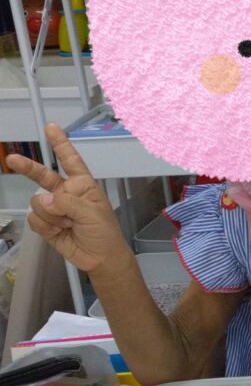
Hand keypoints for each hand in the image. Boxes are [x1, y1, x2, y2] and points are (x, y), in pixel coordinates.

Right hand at [6, 123, 131, 273]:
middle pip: (42, 175)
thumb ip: (68, 203)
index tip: (51, 127)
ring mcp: (53, 208)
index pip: (70, 160)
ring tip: (68, 225)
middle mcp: (65, 192)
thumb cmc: (104, 232)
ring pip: (37, 203)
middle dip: (27, 167)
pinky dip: (46, 227)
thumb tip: (44, 200)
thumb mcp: (92, 213)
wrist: (99, 258)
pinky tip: (59, 232)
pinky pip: (34, 219)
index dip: (60, 143)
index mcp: (82, 184)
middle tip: (12, 159)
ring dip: (51, 216)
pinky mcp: (45, 223)